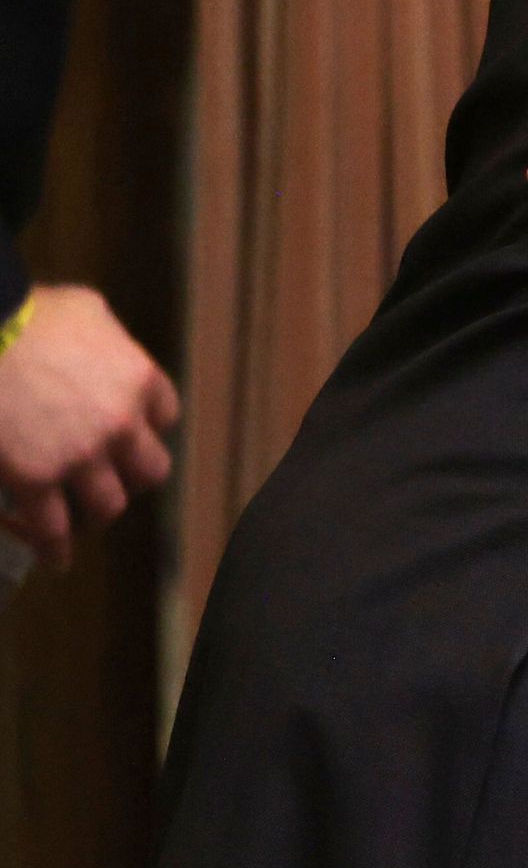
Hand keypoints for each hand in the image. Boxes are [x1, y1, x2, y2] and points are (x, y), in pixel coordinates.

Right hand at [0, 286, 178, 557]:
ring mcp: (81, 455)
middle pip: (149, 470)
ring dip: (95, 511)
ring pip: (109, 504)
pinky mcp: (36, 479)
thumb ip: (101, 332)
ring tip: (80, 518)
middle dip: (131, 476)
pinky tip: (54, 559)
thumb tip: (91, 337)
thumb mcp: (82, 308)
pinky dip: (54, 548)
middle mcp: (121, 423)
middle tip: (112, 480)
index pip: (164, 415)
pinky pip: (54, 528)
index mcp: (138, 379)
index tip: (131, 432)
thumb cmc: (24, 311)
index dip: (146, 426)